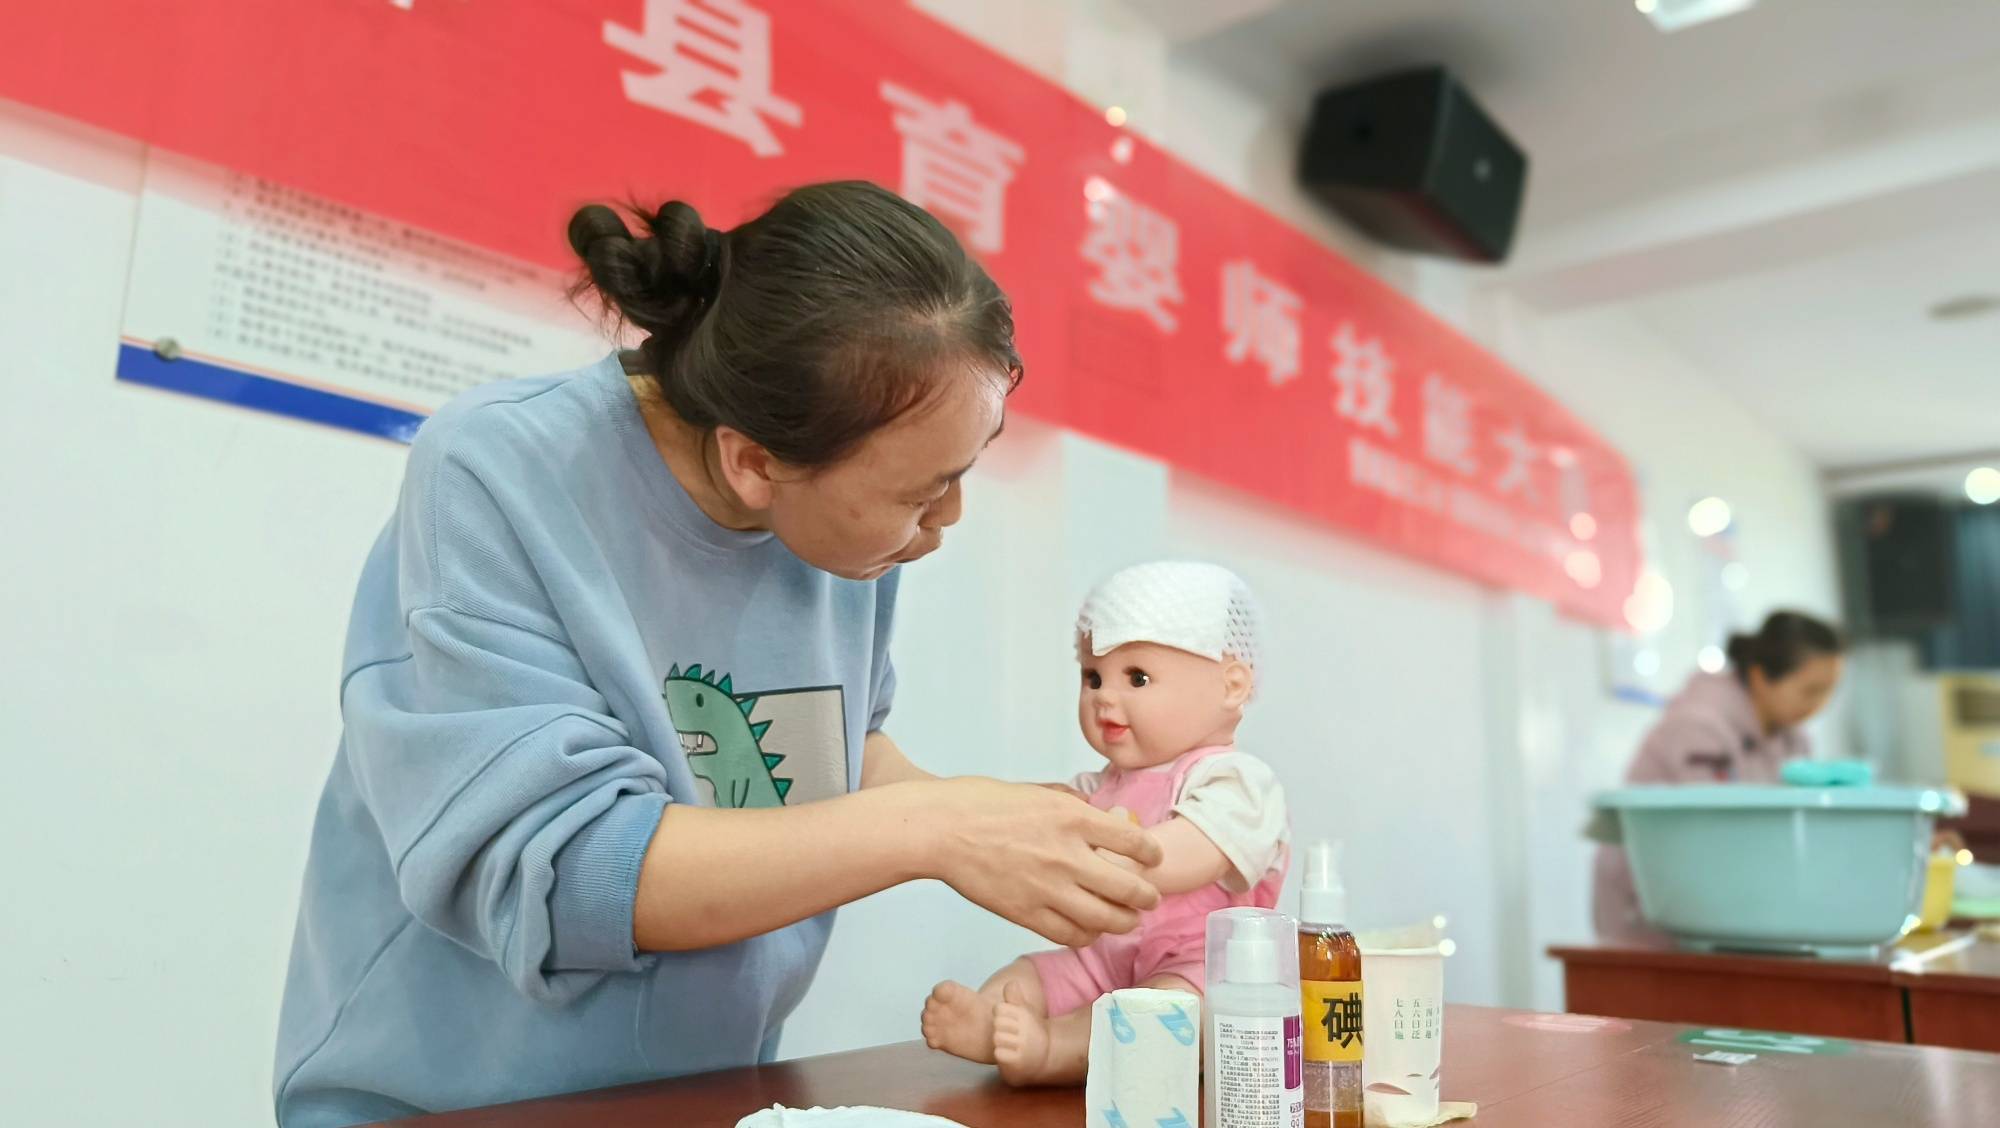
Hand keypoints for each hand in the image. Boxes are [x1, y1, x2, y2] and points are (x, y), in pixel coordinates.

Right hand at [920, 778, 1162, 947]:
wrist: (940, 830)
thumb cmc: (981, 803)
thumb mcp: (1036, 790)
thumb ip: (1070, 804)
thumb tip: (1096, 813)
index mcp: (1072, 817)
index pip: (1133, 841)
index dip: (1151, 854)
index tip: (1154, 858)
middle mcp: (1066, 855)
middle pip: (1128, 888)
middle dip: (1147, 897)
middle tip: (1150, 899)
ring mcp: (1047, 889)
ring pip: (1104, 919)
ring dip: (1123, 922)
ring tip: (1127, 920)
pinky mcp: (1026, 914)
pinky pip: (1070, 934)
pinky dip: (1087, 935)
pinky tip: (1088, 929)